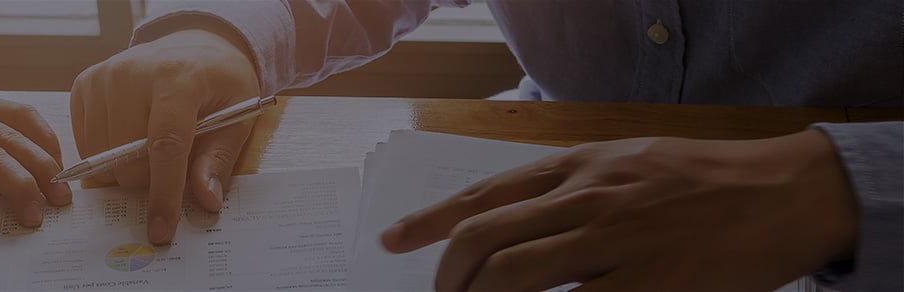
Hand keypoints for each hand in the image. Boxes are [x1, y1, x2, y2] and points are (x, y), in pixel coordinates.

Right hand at [71, 28, 260, 244]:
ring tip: (150, 147)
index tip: (161, 230)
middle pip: (127, 157)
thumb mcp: (237, 117)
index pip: (164, 145)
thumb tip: (205, 200)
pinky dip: (106, 154)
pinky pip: (85, 143)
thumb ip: (218, 159)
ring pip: (101, 156)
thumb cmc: (218, 84)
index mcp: (177, 78)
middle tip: (171, 166)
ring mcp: (103, 77)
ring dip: (126, 169)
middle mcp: (132, 73)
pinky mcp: (84, 84)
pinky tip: (129, 136)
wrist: (195, 47)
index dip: (162, 193)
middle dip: (148, 180)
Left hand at [379, 130, 857, 290]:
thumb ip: (566, 190)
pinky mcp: (649, 286)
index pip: (481, 197)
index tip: (393, 241)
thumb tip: (509, 224)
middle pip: (482, 242)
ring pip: (513, 279)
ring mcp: (615, 243)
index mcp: (577, 167)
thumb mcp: (625, 162)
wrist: (785, 193)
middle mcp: (586, 199)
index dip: (427, 223)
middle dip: (447, 280)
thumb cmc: (701, 179)